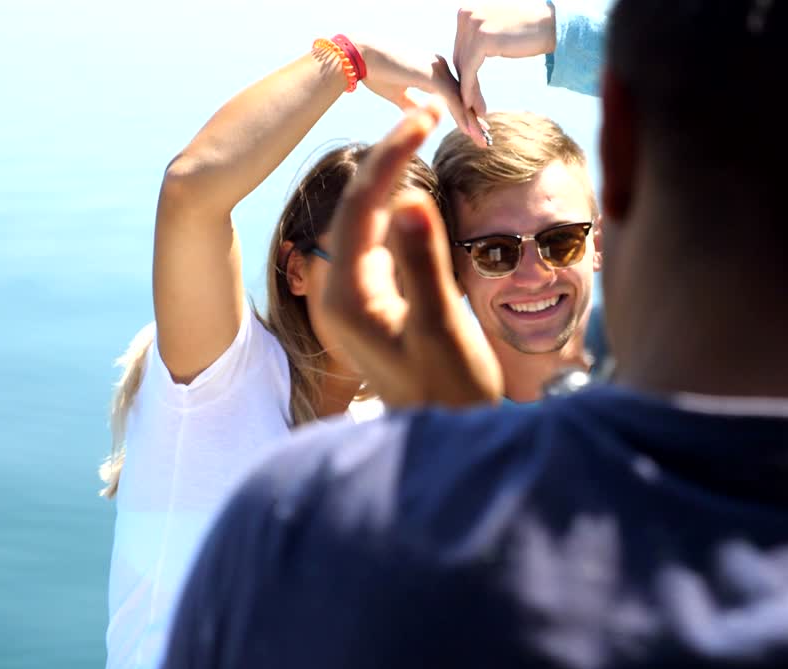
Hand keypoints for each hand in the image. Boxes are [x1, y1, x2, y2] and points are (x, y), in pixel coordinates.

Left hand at [320, 101, 503, 407]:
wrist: (449, 438)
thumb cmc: (449, 393)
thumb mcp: (441, 328)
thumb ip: (423, 263)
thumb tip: (411, 198)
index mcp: (348, 298)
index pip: (362, 207)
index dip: (392, 156)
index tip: (424, 117)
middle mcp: (338, 294)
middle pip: (357, 207)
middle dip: (389, 156)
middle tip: (425, 111)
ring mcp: (351, 299)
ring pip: (366, 220)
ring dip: (392, 177)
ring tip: (420, 132)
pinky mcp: (369, 302)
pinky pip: (376, 239)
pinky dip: (396, 207)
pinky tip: (415, 187)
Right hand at [359, 42, 488, 147]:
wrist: (360, 57)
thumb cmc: (375, 72)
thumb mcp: (398, 93)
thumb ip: (412, 104)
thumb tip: (419, 116)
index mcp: (433, 69)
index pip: (454, 94)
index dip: (464, 112)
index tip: (474, 129)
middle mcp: (440, 66)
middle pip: (462, 96)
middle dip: (474, 118)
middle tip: (485, 137)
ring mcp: (437, 69)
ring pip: (460, 98)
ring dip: (472, 121)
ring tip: (482, 140)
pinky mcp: (431, 75)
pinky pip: (451, 99)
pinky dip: (461, 115)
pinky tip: (468, 131)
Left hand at [453, 1, 555, 132]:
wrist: (551, 26)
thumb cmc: (528, 32)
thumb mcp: (496, 31)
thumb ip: (479, 39)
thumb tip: (467, 58)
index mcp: (467, 10)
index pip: (460, 48)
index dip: (464, 74)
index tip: (470, 95)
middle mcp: (465, 14)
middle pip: (459, 58)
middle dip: (465, 84)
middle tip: (471, 107)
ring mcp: (472, 25)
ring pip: (463, 67)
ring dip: (468, 92)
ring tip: (476, 111)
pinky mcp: (481, 39)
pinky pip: (470, 71)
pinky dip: (470, 90)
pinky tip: (473, 106)